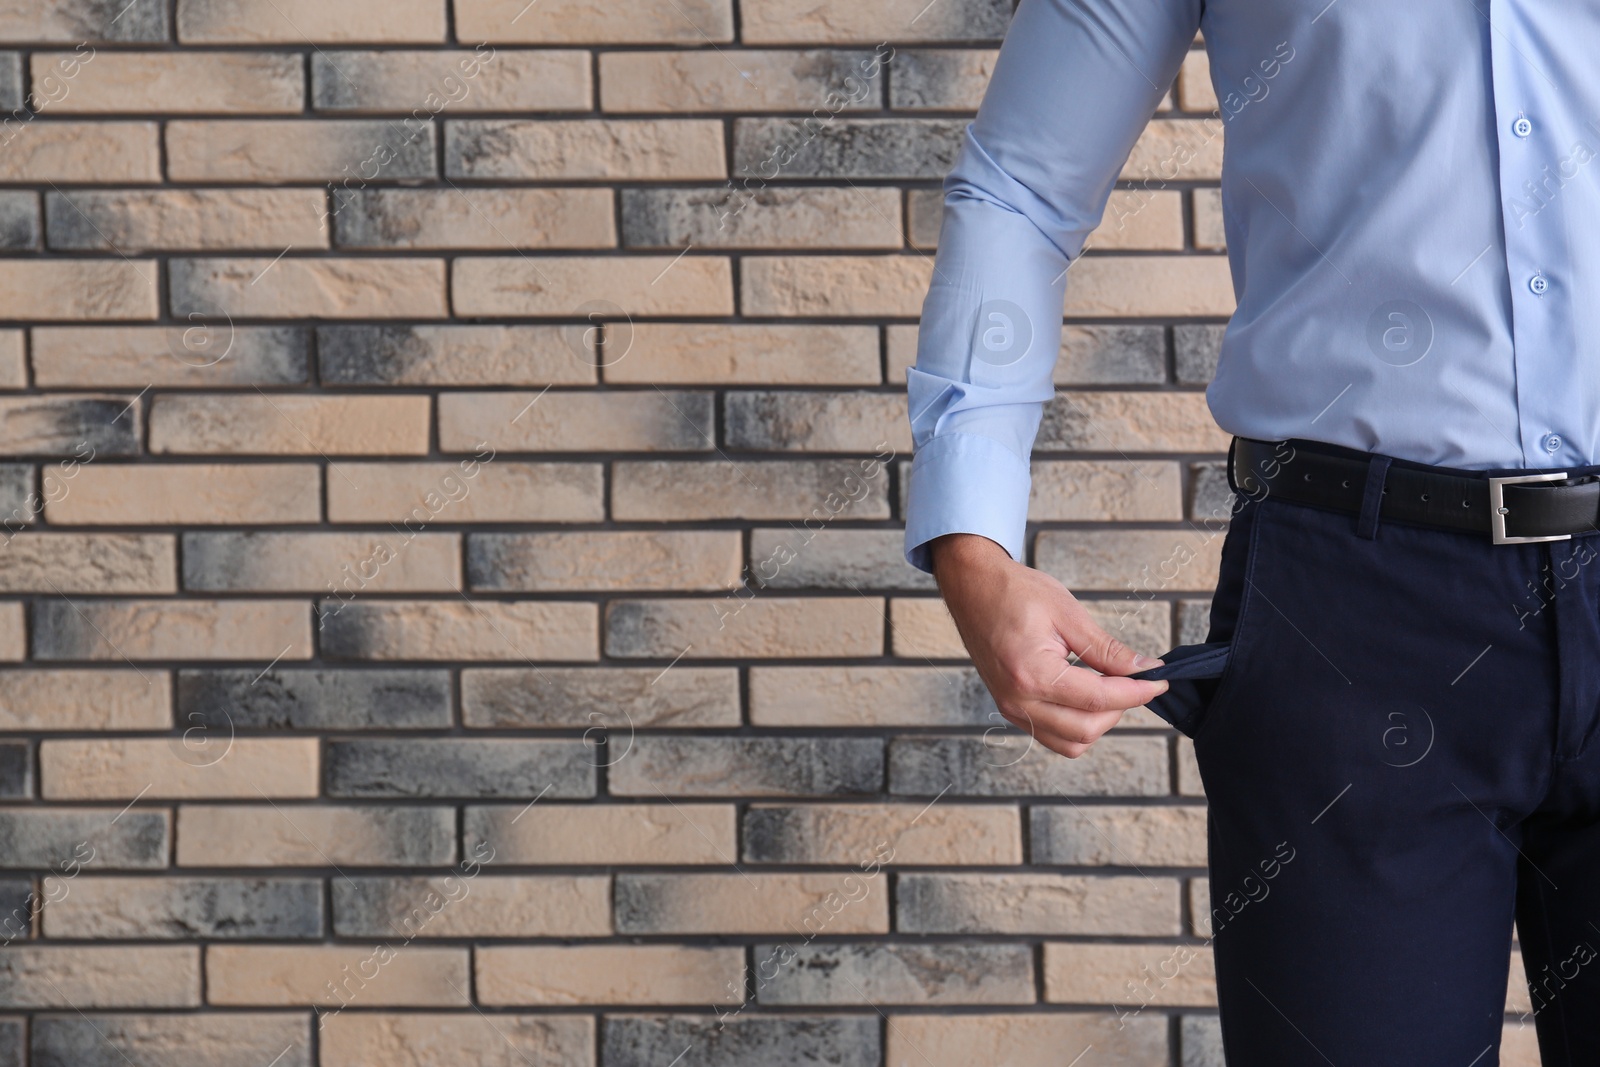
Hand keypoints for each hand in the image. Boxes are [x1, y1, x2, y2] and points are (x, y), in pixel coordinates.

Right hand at [930, 533, 1169, 758]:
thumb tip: (1144, 669)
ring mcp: (1011, 708)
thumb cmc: (1014, 592)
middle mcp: (1018, 700)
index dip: (1136, 692)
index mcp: (1032, 674)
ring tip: (1109, 687)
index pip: (1098, 700)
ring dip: (1098, 722)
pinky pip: (1052, 734)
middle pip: (1086, 730)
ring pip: (1070, 742)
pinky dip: (1076, 723)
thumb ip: (1107, 649)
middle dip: (1120, 708)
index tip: (1159, 681)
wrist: (972, 587)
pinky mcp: (1011, 708)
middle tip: (1134, 679)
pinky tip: (1086, 694)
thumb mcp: (1067, 613)